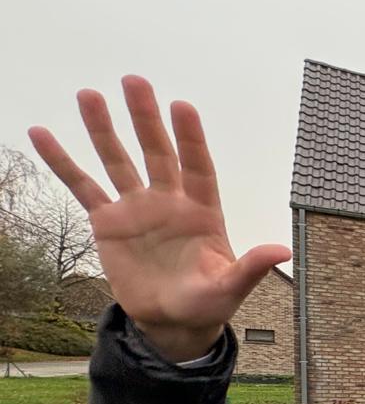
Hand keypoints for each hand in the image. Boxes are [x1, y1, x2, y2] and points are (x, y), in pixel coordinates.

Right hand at [28, 76, 290, 361]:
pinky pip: (83, 186)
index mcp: (203, 212)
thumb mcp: (230, 288)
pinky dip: (63, 162)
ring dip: (103, 129)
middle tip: (134, 81)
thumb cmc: (207, 303)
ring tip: (88, 95)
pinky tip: (43, 134)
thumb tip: (283, 250)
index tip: (182, 106)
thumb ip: (251, 267)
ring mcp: (138, 208)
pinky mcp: (109, 222)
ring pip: (118, 161)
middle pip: (157, 153)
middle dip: (146, 119)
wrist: (172, 322)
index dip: (190, 139)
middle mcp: (169, 201)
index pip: (198, 167)